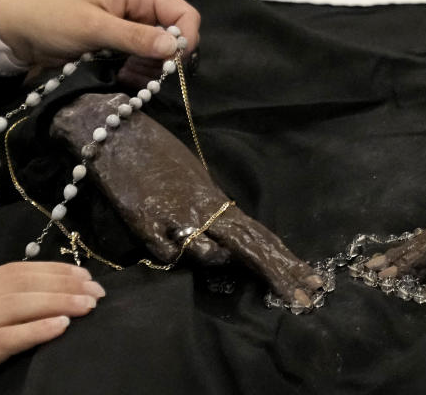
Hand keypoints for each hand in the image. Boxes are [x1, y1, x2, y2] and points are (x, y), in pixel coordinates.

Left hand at [0, 0, 199, 65]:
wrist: (16, 31)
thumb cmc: (51, 17)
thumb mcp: (93, 27)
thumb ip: (135, 37)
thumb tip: (174, 48)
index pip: (185, 16)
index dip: (186, 41)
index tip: (173, 66)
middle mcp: (144, 11)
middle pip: (177, 39)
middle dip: (167, 61)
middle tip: (144, 77)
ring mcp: (135, 32)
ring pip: (162, 57)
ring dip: (151, 72)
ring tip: (126, 79)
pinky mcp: (123, 50)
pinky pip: (145, 66)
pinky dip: (138, 76)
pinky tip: (121, 80)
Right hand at [0, 262, 104, 394]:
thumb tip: (46, 298)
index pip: (14, 270)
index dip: (53, 270)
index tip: (85, 275)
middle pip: (19, 283)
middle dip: (63, 283)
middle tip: (97, 291)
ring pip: (15, 305)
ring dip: (58, 302)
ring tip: (88, 307)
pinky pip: (4, 339)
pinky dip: (35, 330)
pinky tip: (62, 326)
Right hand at [51, 93, 324, 310]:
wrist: (114, 129)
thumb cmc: (156, 151)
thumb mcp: (194, 178)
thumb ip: (211, 208)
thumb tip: (227, 236)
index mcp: (215, 197)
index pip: (258, 233)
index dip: (284, 259)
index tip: (311, 282)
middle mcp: (201, 208)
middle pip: (247, 246)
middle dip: (277, 272)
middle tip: (308, 295)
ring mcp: (173, 216)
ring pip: (205, 254)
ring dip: (214, 261)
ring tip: (219, 260)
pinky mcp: (142, 221)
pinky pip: (165, 252)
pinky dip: (170, 254)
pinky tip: (168, 245)